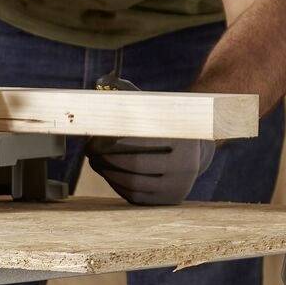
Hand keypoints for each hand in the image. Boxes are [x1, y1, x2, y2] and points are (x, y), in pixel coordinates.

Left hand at [85, 77, 215, 205]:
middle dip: (106, 157)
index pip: (141, 141)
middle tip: (89, 149)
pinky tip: (107, 172)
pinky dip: (116, 183)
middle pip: (135, 165)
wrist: (196, 153)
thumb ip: (131, 95)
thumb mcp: (157, 107)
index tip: (94, 137)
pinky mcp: (167, 202)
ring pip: (132, 183)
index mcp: (184, 139)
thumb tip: (102, 82)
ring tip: (94, 160)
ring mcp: (178, 187)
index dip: (113, 140)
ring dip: (107, 172)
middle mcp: (186, 167)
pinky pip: (134, 195)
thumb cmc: (167, 125)